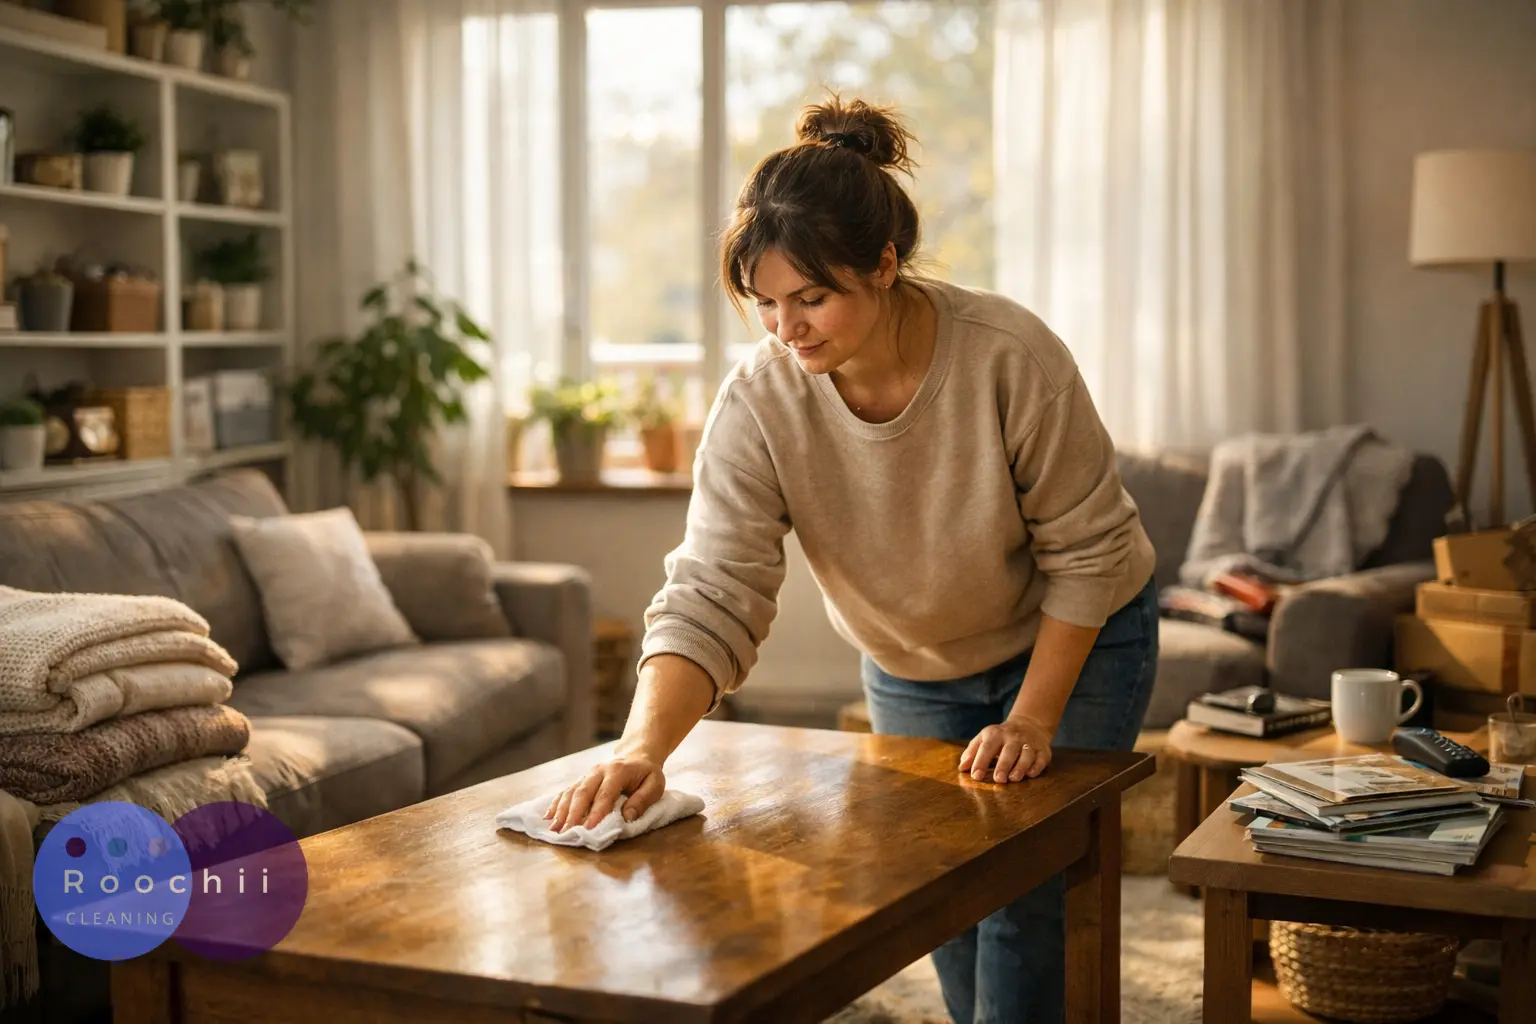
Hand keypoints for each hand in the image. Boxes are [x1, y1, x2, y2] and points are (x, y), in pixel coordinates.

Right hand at [543, 753, 664, 831]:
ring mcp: (587, 774)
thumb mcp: (655, 784)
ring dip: (561, 811)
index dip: (596, 812)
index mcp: (617, 771)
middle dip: (573, 814)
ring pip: (571, 792)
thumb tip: (627, 816)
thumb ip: (643, 799)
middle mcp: (598, 771)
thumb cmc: (646, 774)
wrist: (636, 755)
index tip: (589, 829)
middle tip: (566, 833)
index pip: (605, 794)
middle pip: (582, 793)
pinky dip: (556, 804)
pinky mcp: (581, 779)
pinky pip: (566, 791)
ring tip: (554, 829)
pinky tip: (548, 817)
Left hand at [958, 716, 1053, 782]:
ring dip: (1021, 766)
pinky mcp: (1043, 750)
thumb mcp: (984, 738)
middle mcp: (1013, 737)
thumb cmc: (1000, 737)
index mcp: (996, 734)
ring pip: (1026, 754)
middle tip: (998, 779)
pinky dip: (1037, 766)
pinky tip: (1031, 774)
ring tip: (1014, 779)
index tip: (976, 776)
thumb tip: (962, 768)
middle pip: (1009, 751)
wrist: (1029, 724)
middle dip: (1003, 765)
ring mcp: (1029, 743)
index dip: (981, 761)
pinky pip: (1041, 758)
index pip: (987, 747)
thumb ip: (971, 752)